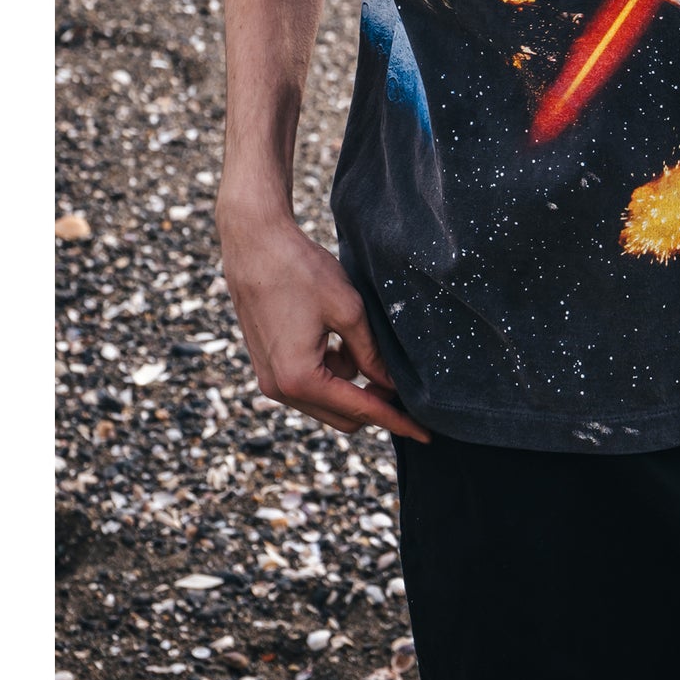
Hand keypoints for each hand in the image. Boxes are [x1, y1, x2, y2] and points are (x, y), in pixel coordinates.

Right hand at [218, 207, 431, 441]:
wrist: (255, 245)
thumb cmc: (300, 271)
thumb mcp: (348, 310)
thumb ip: (371, 354)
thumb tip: (391, 385)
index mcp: (299, 379)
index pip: (360, 410)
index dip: (396, 421)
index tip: (424, 435)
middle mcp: (279, 389)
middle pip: (342, 416)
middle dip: (375, 404)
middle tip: (405, 383)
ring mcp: (269, 379)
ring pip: (326, 400)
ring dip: (352, 383)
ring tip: (361, 340)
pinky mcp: (268, 365)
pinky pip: (309, 383)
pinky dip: (332, 371)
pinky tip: (338, 337)